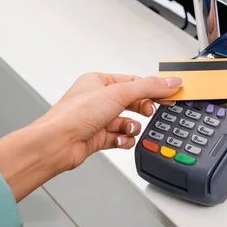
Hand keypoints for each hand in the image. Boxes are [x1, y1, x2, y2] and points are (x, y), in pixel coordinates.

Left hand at [0, 73, 182, 201]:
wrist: (57, 144)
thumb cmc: (74, 115)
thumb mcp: (118, 93)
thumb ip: (149, 87)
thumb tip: (170, 82)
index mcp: (98, 81)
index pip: (133, 81)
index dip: (152, 87)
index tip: (170, 93)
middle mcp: (97, 99)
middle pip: (131, 102)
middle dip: (142, 109)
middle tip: (151, 111)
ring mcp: (97, 120)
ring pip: (126, 121)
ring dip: (131, 127)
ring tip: (128, 129)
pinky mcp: (96, 138)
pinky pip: (119, 138)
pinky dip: (123, 140)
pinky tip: (120, 140)